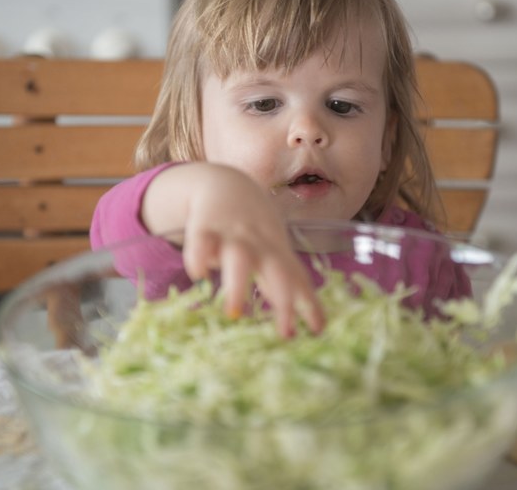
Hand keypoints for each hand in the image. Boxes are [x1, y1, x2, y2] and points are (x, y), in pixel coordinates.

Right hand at [143, 163, 324, 336]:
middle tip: (286, 332)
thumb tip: (306, 323)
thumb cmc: (255, 228)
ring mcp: (232, 236)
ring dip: (238, 284)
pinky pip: (202, 241)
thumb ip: (285, 283)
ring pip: (239, 258)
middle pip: (276, 270)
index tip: (318, 330)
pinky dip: (199, 256)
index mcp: (277, 254)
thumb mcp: (274, 252)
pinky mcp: (204, 228)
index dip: (309, 304)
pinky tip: (198, 273)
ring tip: (234, 312)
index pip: (298, 280)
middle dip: (283, 299)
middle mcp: (259, 246)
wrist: (226, 183)